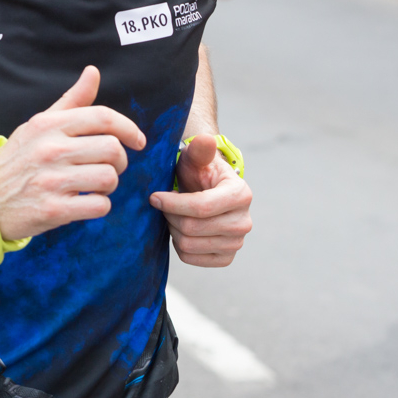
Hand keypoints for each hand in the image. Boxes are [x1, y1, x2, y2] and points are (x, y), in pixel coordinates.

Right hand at [0, 66, 145, 241]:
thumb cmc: (19, 159)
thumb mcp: (39, 125)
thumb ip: (71, 100)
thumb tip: (93, 71)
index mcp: (49, 125)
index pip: (102, 117)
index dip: (129, 128)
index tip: (138, 140)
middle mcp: (50, 149)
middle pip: (112, 149)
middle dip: (120, 160)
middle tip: (111, 166)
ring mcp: (51, 180)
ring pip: (109, 178)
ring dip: (110, 184)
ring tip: (95, 185)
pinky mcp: (53, 209)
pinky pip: (99, 205)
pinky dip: (99, 205)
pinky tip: (86, 202)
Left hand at [150, 136, 252, 266]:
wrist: (208, 193)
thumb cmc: (200, 173)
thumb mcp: (197, 159)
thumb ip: (200, 149)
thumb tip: (205, 139)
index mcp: (241, 195)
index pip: (201, 207)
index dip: (172, 203)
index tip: (154, 197)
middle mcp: (244, 222)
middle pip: (192, 228)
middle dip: (170, 215)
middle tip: (163, 204)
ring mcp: (237, 243)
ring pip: (189, 244)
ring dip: (173, 229)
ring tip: (173, 214)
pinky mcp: (226, 258)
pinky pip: (190, 258)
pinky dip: (178, 245)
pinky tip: (181, 229)